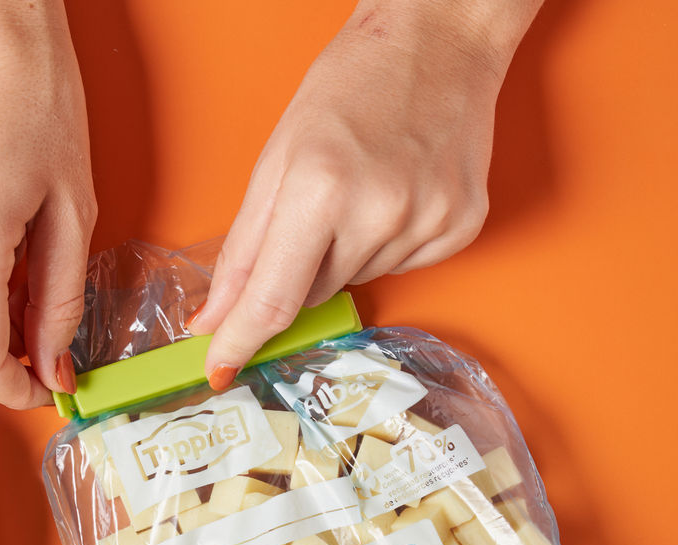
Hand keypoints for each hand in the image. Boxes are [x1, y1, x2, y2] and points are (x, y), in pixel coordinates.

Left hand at [188, 0, 540, 388]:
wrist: (439, 40)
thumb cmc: (351, 86)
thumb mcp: (276, 160)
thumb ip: (243, 249)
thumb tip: (215, 316)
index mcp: (320, 189)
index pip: (272, 300)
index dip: (240, 342)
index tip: (219, 370)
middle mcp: (380, 214)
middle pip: (313, 293)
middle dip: (297, 270)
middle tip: (311, 212)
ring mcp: (429, 224)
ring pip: (357, 282)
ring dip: (346, 253)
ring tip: (362, 187)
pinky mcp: (462, 228)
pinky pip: (403, 267)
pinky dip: (387, 244)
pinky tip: (395, 194)